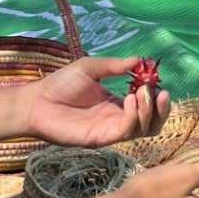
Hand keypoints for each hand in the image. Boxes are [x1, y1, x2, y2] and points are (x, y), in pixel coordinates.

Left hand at [20, 56, 170, 148]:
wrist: (36, 102)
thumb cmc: (60, 84)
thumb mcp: (90, 67)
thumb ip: (114, 66)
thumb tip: (140, 59)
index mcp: (117, 103)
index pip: (146, 104)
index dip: (155, 94)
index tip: (156, 80)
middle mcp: (118, 118)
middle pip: (152, 121)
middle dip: (161, 109)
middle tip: (160, 92)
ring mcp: (111, 129)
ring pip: (144, 129)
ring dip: (149, 111)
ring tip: (140, 93)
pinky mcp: (102, 138)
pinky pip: (126, 131)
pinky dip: (133, 117)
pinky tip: (128, 99)